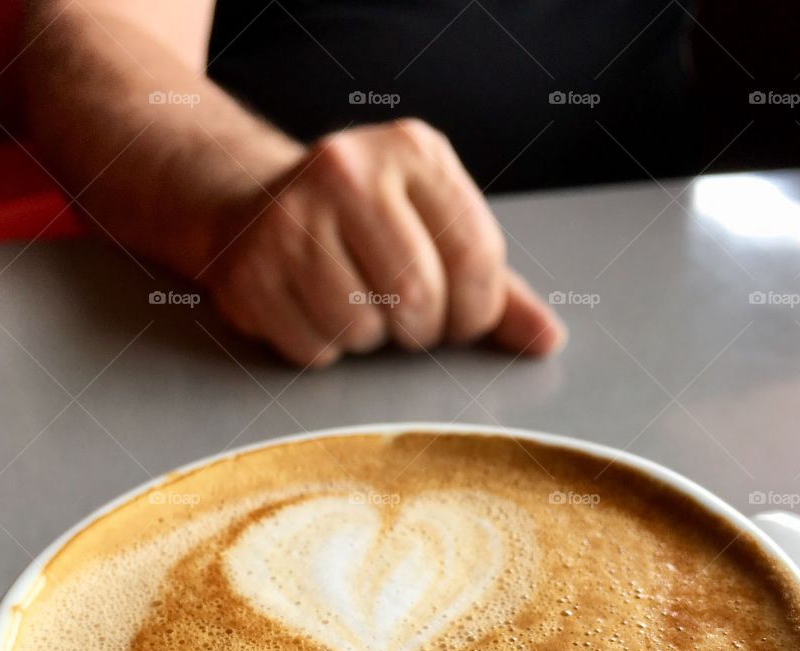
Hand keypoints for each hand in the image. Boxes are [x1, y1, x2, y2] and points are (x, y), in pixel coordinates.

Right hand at [201, 118, 566, 366]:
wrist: (252, 207)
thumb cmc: (363, 225)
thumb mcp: (434, 228)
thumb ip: (494, 285)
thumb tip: (548, 339)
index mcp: (412, 153)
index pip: (476, 254)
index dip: (475, 311)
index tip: (459, 318)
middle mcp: (348, 172)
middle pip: (419, 298)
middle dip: (421, 331)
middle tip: (406, 319)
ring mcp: (291, 219)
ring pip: (363, 329)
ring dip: (369, 339)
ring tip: (353, 303)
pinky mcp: (252, 270)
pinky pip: (316, 348)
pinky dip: (324, 348)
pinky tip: (313, 310)